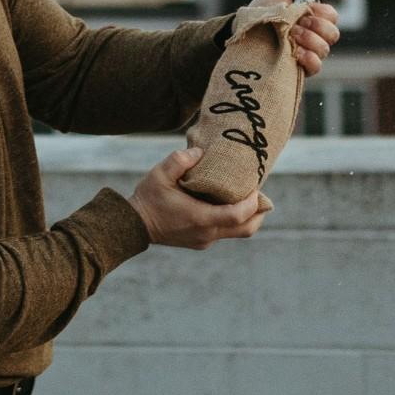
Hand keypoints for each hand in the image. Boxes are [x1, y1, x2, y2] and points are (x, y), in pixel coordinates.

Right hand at [128, 147, 272, 248]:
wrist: (135, 225)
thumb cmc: (148, 198)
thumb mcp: (160, 174)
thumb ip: (180, 160)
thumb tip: (199, 153)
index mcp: (201, 218)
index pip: (238, 215)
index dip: (253, 202)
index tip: (254, 186)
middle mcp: (207, 234)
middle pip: (246, 229)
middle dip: (259, 212)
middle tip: (259, 193)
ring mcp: (205, 240)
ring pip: (238, 232)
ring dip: (246, 216)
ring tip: (245, 196)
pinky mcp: (201, 242)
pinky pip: (225, 232)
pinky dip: (232, 220)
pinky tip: (225, 203)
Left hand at [247, 0, 341, 76]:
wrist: (244, 31)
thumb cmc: (260, 12)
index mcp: (310, 18)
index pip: (332, 16)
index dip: (322, 12)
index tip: (305, 9)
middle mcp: (312, 36)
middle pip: (333, 33)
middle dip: (317, 25)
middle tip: (296, 24)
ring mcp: (307, 53)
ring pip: (325, 48)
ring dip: (309, 39)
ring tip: (290, 35)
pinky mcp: (300, 69)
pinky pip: (316, 66)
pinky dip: (309, 57)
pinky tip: (295, 51)